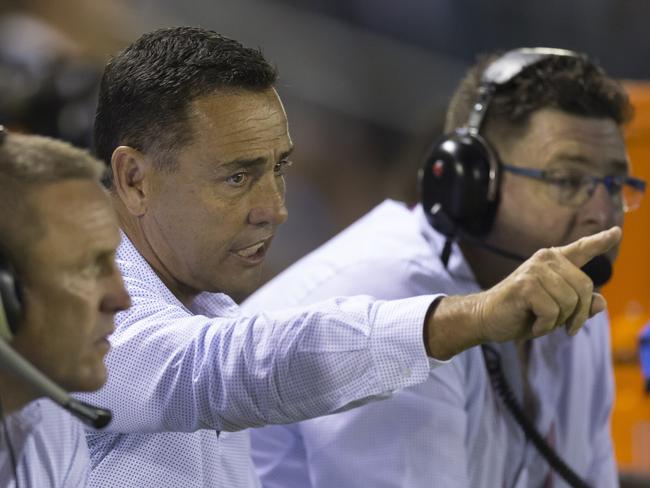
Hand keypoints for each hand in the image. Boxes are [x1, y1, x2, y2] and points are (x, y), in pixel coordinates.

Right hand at [425, 227, 620, 359]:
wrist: (485, 318)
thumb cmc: (520, 313)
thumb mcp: (556, 311)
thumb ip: (579, 305)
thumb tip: (601, 302)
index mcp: (554, 261)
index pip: (582, 249)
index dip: (601, 242)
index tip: (617, 232)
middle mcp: (546, 259)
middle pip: (585, 288)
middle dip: (577, 315)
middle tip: (563, 327)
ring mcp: (535, 270)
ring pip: (570, 303)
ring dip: (557, 322)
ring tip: (539, 321)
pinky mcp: (526, 285)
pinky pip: (553, 312)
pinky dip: (544, 326)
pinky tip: (530, 323)